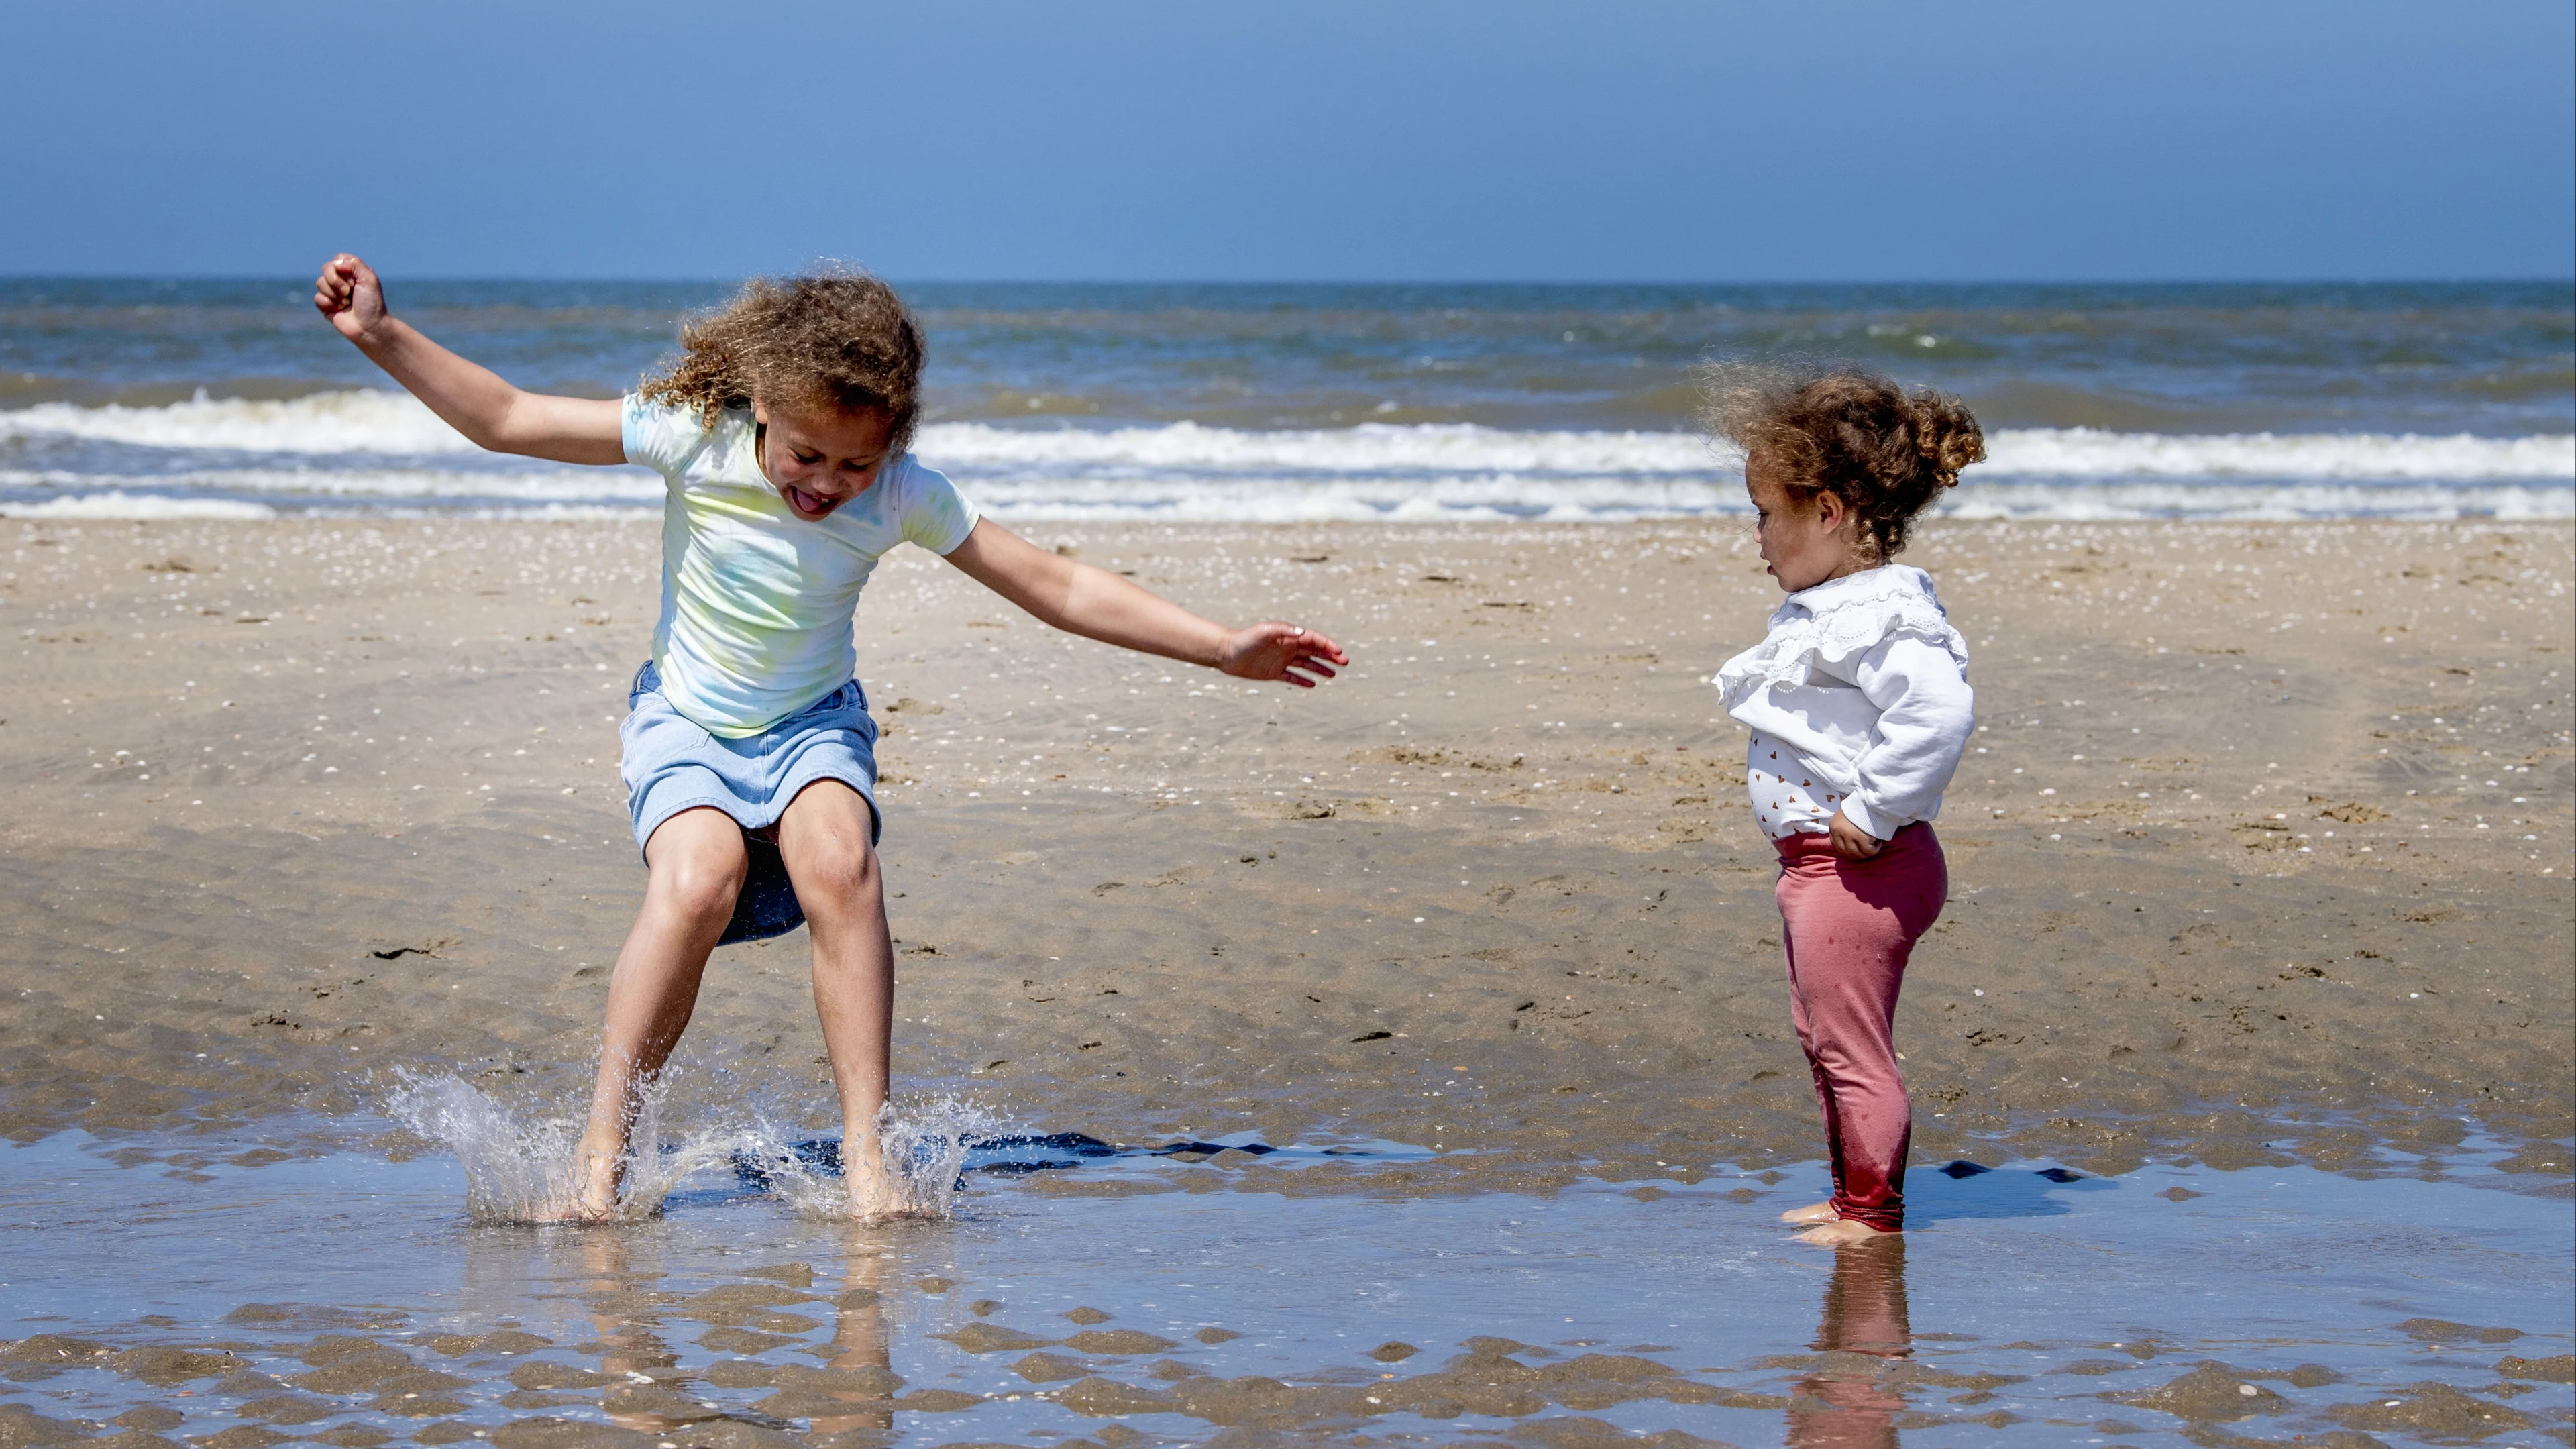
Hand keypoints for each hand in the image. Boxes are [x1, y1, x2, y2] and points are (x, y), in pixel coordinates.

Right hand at [313, 253, 387, 344]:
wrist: (369, 327)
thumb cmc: (372, 304)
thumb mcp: (369, 279)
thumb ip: (355, 264)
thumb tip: (337, 262)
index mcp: (353, 272)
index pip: (338, 259)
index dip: (342, 268)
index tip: (354, 280)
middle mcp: (341, 280)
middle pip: (326, 268)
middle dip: (335, 280)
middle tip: (348, 292)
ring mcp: (332, 292)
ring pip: (320, 283)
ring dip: (334, 294)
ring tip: (346, 304)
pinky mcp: (326, 305)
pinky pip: (317, 297)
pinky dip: (328, 304)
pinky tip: (339, 310)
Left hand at [1216, 622, 1347, 686]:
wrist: (1226, 652)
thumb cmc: (1245, 639)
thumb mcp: (1264, 631)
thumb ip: (1284, 630)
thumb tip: (1303, 632)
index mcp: (1288, 635)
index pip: (1313, 639)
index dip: (1327, 645)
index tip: (1339, 653)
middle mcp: (1287, 646)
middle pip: (1314, 651)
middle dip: (1330, 656)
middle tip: (1345, 662)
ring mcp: (1281, 660)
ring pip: (1306, 663)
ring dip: (1320, 668)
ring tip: (1333, 674)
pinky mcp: (1273, 672)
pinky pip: (1292, 676)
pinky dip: (1302, 680)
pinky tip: (1313, 684)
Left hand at [1827, 809, 1882, 859]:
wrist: (1871, 798)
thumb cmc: (1860, 806)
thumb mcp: (1846, 815)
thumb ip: (1844, 827)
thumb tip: (1849, 843)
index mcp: (1833, 825)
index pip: (1836, 845)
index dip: (1848, 849)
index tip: (1857, 847)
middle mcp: (1838, 831)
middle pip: (1847, 852)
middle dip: (1858, 853)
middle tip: (1868, 848)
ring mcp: (1848, 835)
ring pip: (1857, 854)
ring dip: (1867, 852)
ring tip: (1874, 844)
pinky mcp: (1860, 838)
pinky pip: (1868, 851)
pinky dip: (1874, 849)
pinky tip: (1878, 842)